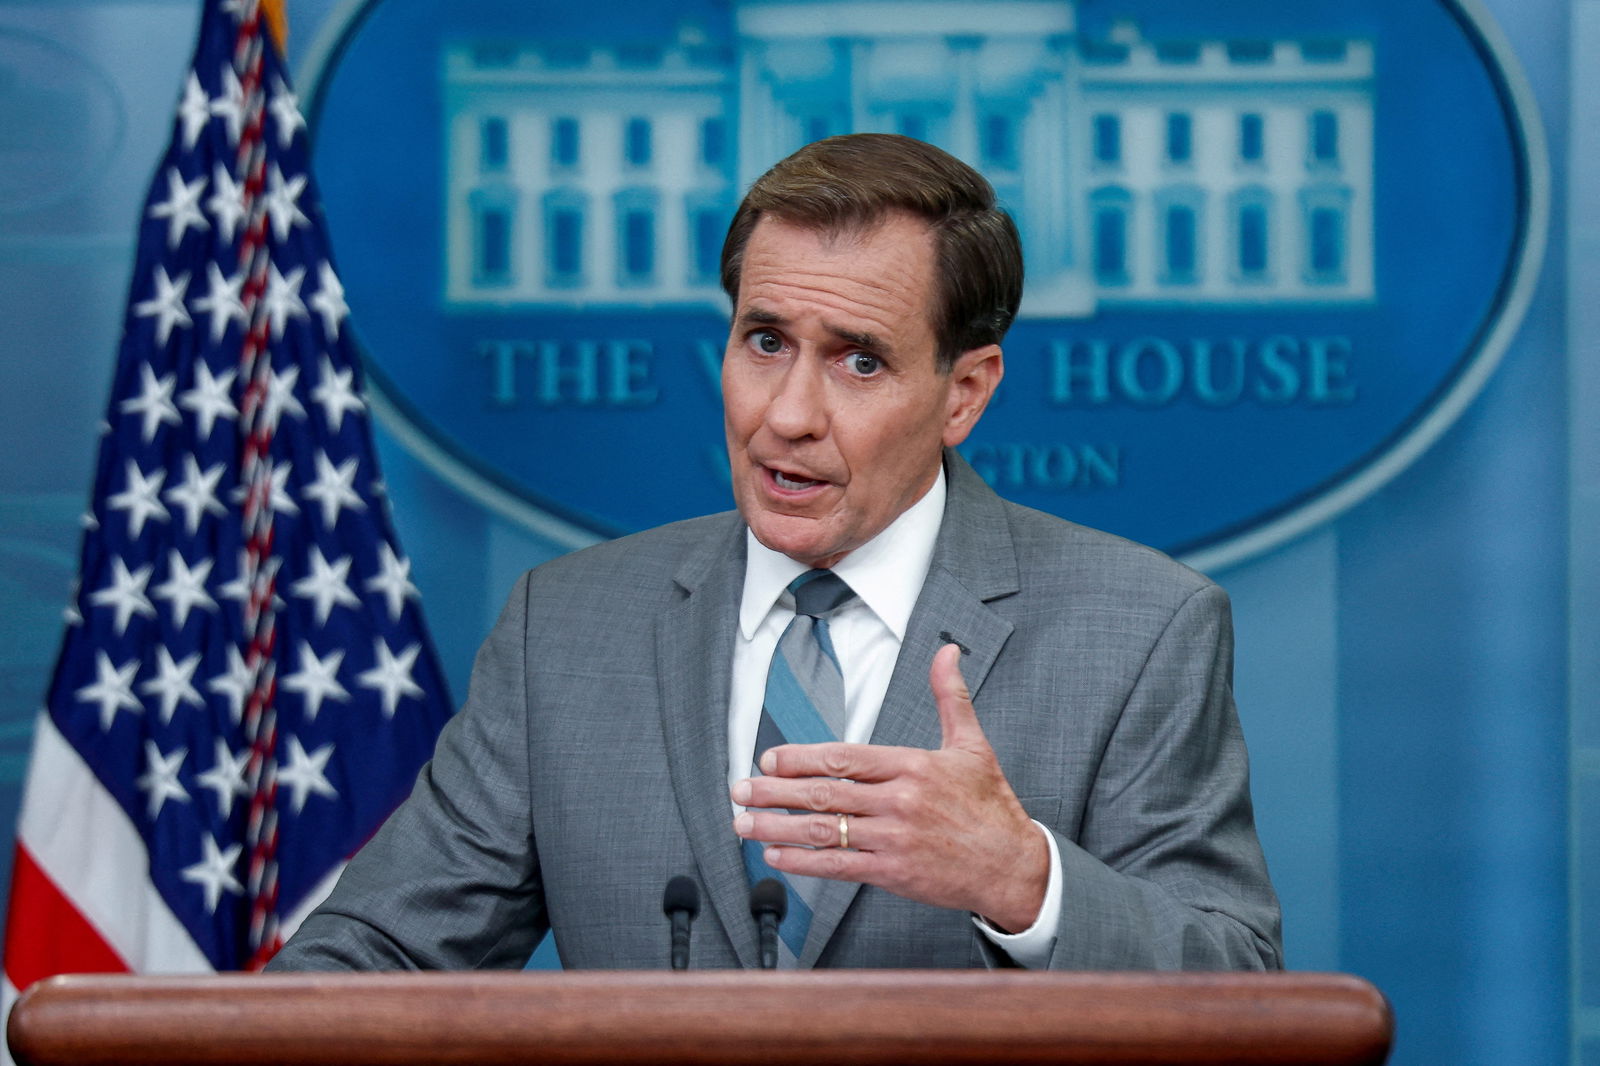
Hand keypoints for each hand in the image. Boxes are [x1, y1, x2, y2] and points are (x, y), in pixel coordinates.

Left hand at [731, 643, 1048, 931]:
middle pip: (824, 793)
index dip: (800, 759)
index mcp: (912, 765)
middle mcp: (899, 801)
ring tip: (744, 824)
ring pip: (823, 830)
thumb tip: (947, 651)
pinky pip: (838, 866)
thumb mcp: (972, 744)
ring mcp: (894, 838)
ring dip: (777, 828)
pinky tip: (775, 857)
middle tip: (739, 790)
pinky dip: (803, 863)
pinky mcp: (893, 872)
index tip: (768, 760)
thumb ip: (950, 697)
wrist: (1013, 865)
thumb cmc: (990, 805)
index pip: (844, 757)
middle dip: (774, 792)